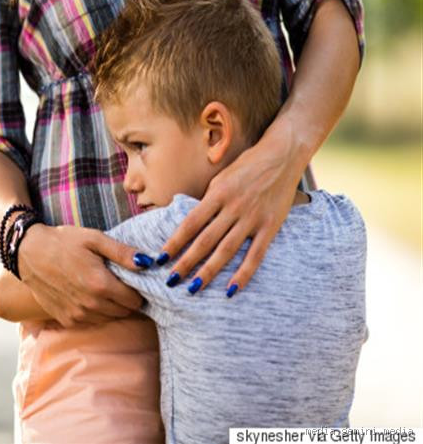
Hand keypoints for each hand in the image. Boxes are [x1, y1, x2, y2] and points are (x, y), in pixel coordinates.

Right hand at [17, 224, 147, 327]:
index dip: (139, 291)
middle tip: (120, 282)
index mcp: (101, 284)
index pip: (135, 300)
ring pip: (110, 318)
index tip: (134, 281)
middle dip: (127, 299)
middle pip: (125, 311)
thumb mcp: (94, 238)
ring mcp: (78, 314)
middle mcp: (91, 304)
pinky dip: (96, 312)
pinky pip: (92, 322)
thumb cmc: (63, 241)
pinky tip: (88, 295)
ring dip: (112, 306)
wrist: (28, 253)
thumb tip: (148, 262)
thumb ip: (122, 252)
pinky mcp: (66, 319)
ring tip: (103, 287)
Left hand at [160, 123, 304, 295]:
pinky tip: (230, 289)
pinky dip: (243, 274)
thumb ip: (209, 200)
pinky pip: (255, 255)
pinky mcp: (270, 226)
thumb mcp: (222, 177)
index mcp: (218, 193)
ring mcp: (253, 218)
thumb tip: (192, 223)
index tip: (161, 257)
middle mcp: (233, 207)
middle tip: (170, 280)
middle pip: (205, 240)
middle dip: (186, 262)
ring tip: (193, 288)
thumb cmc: (248, 165)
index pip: (190, 223)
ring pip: (226, 250)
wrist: (283, 154)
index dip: (174, 242)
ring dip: (208, 271)